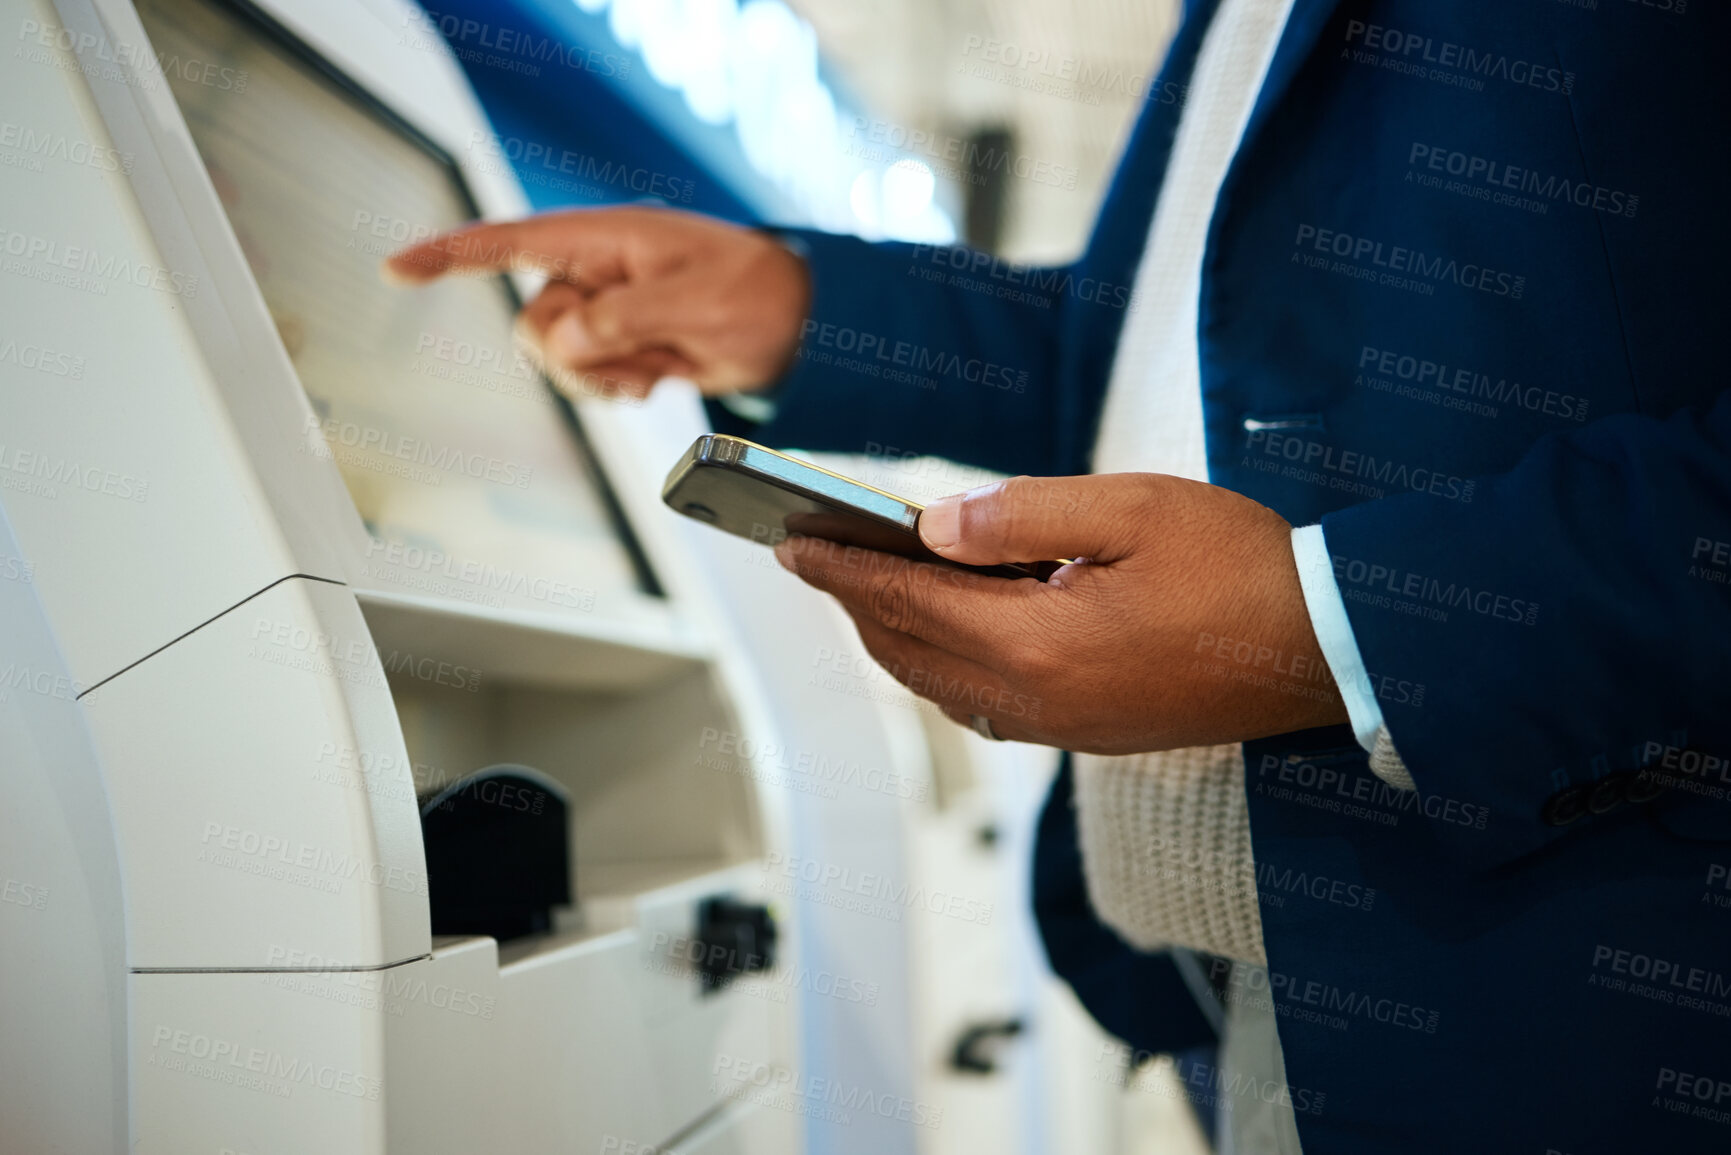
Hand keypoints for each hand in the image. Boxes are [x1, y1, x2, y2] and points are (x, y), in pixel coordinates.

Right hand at [384, 206, 809, 399]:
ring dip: (602, 377)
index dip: (449, 255)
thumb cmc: (755, 293)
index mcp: (604, 239)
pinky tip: (656, 380)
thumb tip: (567, 338)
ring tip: (658, 368)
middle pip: (533, 325)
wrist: (793, 326)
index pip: (509, 242)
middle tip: (639, 359)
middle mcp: (594, 272)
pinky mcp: (618, 343)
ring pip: (557, 360)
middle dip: (578, 356)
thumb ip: (623, 317)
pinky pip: (585, 378)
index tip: (396, 269)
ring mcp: (605, 309)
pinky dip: (615, 388)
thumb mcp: (694, 302)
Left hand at [776, 473, 1348, 754]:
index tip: (791, 540)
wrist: (1326, 648)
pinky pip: (984, 704)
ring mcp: (1061, 728)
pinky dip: (942, 663)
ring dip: (894, 635)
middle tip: (815, 556)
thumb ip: (1021, 514)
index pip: (905, 601)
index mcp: (1037, 645)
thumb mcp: (1129, 510)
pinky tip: (946, 629)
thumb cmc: (1240, 568)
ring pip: (941, 684)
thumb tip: (933, 526)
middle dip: (854, 603)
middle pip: (909, 651)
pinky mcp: (1087, 733)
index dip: (841, 567)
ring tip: (866, 586)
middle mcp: (1036, 701)